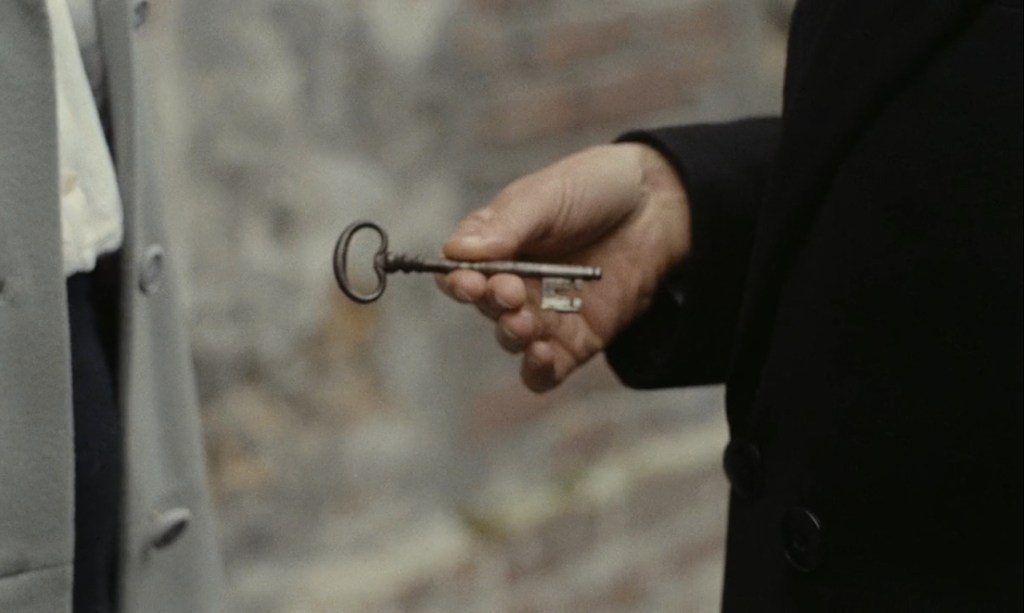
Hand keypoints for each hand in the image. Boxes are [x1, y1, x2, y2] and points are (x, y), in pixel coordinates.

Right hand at [439, 143, 690, 391]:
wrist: (662, 205)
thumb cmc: (596, 188)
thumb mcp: (547, 197)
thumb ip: (506, 226)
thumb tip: (457, 252)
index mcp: (498, 246)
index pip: (462, 272)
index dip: (459, 282)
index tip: (469, 281)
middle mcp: (516, 284)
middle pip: (487, 307)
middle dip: (492, 304)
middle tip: (510, 292)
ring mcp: (546, 314)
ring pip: (512, 339)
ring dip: (512, 334)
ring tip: (526, 322)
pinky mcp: (577, 340)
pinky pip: (547, 370)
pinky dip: (537, 370)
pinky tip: (541, 356)